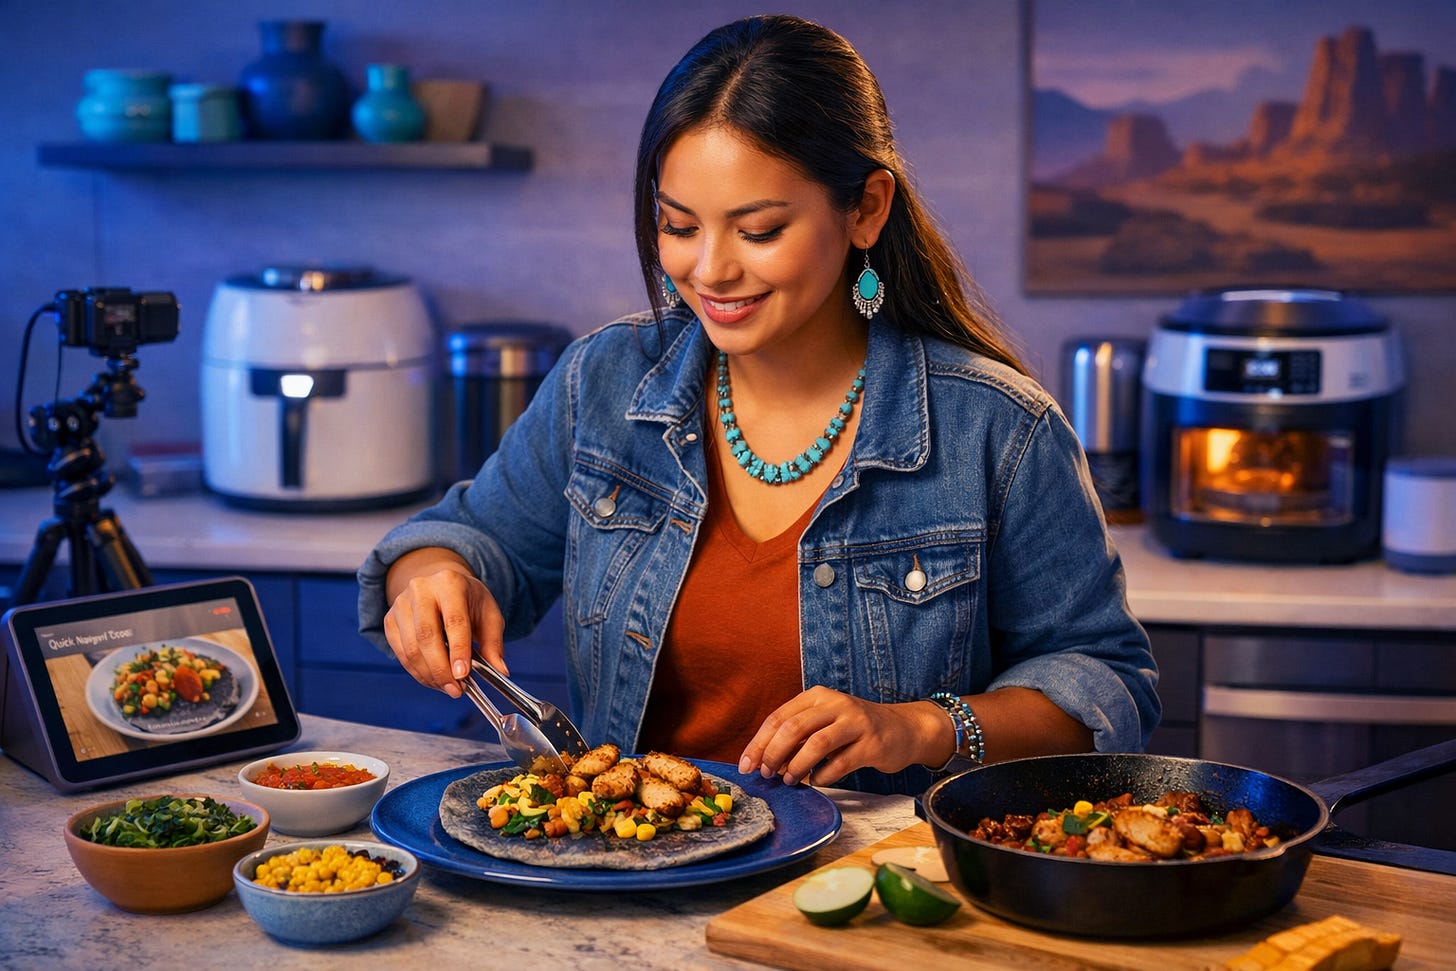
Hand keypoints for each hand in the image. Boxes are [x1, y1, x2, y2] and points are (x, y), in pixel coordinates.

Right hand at [382, 561, 505, 698]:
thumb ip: (493, 642)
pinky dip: (418, 672)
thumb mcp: (489, 614)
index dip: (458, 650)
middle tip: (456, 690)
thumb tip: (500, 670)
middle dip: (441, 669)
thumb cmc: (468, 601)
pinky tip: (433, 680)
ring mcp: (401, 604)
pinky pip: (401, 654)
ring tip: (447, 688)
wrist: (442, 586)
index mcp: (450, 583)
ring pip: (411, 648)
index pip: (454, 620)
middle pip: (427, 636)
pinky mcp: (390, 619)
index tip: (463, 675)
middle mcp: (421, 590)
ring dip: (429, 675)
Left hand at [737, 686, 948, 787]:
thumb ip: (798, 736)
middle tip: (766, 774)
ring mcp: (856, 722)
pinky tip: (817, 781)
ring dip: (797, 766)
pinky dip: (823, 775)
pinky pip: (841, 763)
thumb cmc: (855, 729)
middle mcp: (836, 704)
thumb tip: (764, 761)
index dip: (759, 743)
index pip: (779, 717)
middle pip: (794, 728)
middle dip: (774, 754)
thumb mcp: (825, 721)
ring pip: (817, 744)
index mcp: (818, 696)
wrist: (904, 728)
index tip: (746, 766)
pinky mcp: (872, 743)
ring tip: (789, 780)